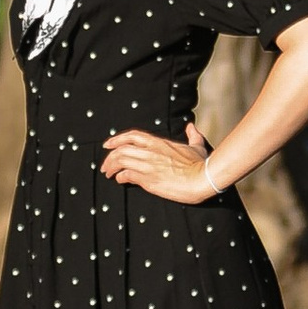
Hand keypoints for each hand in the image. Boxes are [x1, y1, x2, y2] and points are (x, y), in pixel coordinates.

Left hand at [100, 121, 217, 202]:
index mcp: (159, 142)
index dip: (117, 139)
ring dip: (111, 167)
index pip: (132, 136)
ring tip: (108, 174)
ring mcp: (148, 165)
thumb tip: (191, 128)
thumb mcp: (197, 146)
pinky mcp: (148, 179)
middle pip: (121, 149)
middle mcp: (150, 151)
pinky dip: (120, 177)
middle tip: (105, 166)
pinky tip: (120, 181)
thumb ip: (193, 136)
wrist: (202, 179)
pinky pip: (126, 175)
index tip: (108, 144)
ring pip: (120, 161)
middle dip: (110, 157)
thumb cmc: (200, 164)